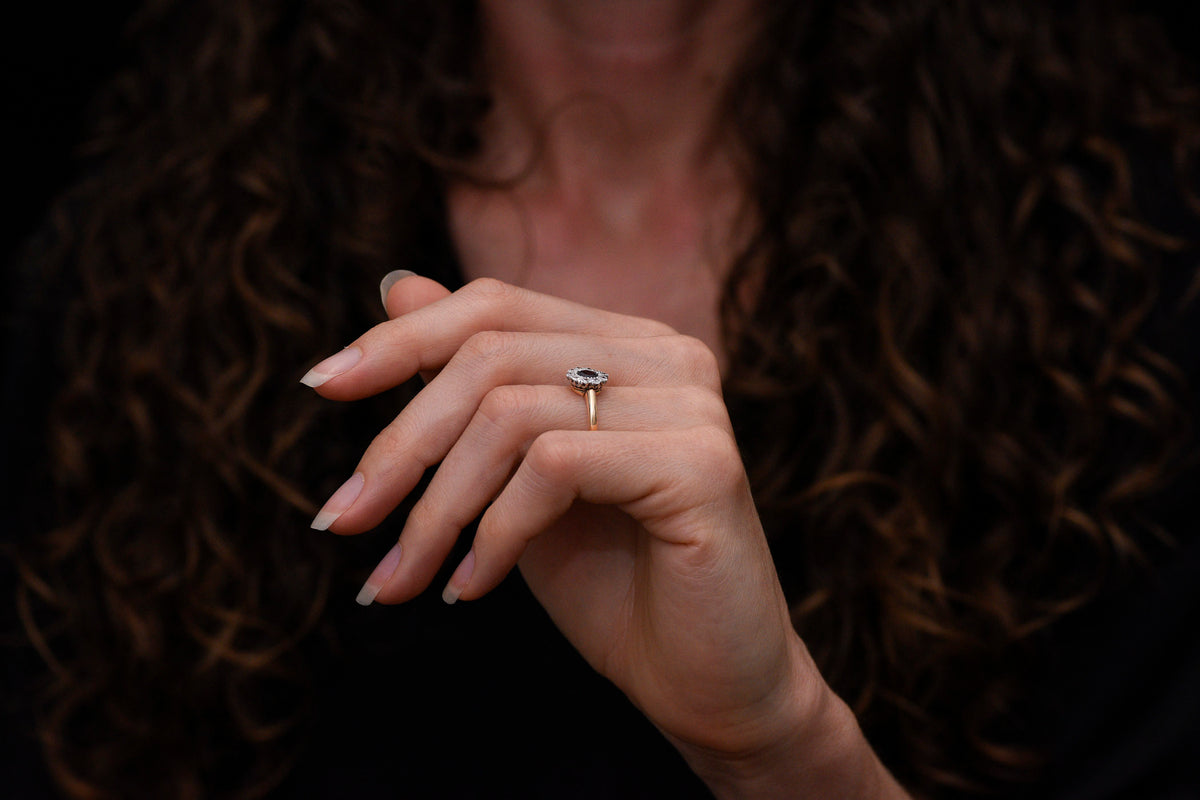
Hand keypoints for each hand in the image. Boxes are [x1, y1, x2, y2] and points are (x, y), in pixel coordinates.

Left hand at [302, 275, 904, 796]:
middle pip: (489, 355)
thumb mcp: (514, 477)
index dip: (401, 338)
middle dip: (399, 444)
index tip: (320, 386)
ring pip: (511, 413)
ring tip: (401, 578)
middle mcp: (665, 354)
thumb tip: (396, 286)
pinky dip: (493, 533)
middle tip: (343, 522)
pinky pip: (553, 466)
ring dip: (435, 507)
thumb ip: (470, 387)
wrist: (707, 682)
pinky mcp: (701, 463)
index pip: (495, 305)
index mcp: (624, 344)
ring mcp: (690, 403)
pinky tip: (474, 589)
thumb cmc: (612, 581)